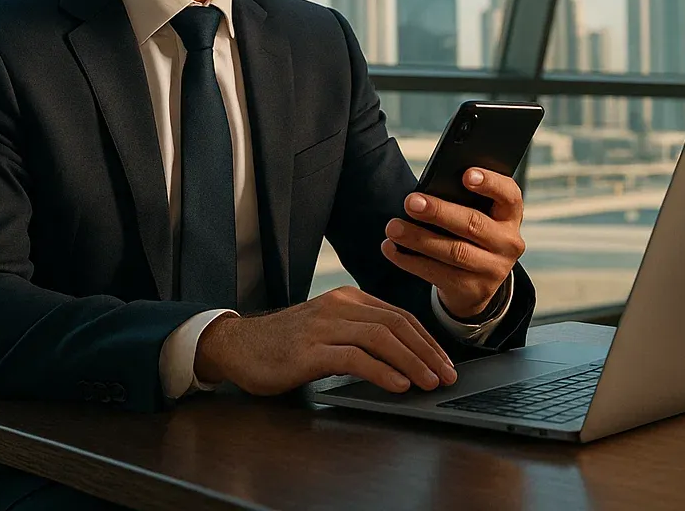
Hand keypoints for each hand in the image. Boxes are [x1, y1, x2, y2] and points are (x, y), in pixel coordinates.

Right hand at [192, 286, 456, 395]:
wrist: (237, 346)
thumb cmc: (285, 344)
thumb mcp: (328, 331)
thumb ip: (359, 336)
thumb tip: (403, 359)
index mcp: (348, 300)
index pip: (400, 316)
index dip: (427, 340)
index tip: (445, 362)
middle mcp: (339, 307)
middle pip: (397, 325)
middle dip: (428, 352)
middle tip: (447, 375)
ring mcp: (323, 327)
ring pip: (381, 338)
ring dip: (412, 362)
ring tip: (430, 382)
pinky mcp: (309, 351)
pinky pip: (354, 358)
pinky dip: (381, 371)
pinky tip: (398, 384)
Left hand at [381, 167, 524, 318]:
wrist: (477, 283)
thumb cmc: (470, 235)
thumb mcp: (478, 216)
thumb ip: (463, 201)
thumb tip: (427, 191)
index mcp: (510, 216)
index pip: (508, 195)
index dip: (489, 183)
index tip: (465, 174)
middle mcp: (508, 243)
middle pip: (473, 224)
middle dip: (439, 212)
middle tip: (410, 202)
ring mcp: (493, 269)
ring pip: (454, 251)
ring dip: (419, 238)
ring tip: (393, 227)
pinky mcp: (473, 290)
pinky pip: (438, 273)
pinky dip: (410, 261)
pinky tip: (392, 249)